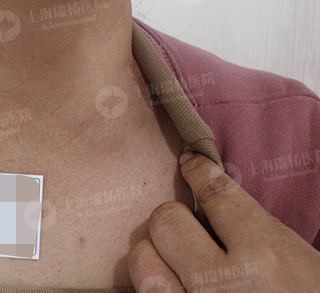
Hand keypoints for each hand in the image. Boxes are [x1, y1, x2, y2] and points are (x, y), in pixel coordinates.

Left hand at [129, 151, 319, 291]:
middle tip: (185, 228)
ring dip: (153, 256)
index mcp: (266, 258)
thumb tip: (210, 201)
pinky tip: (171, 285)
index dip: (199, 172)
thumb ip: (254, 234)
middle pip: (166, 222)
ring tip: (171, 260)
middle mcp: (225, 284)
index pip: (216, 194)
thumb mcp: (301, 265)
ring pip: (143, 262)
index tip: (190, 164)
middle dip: (173, 220)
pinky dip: (156, 290)